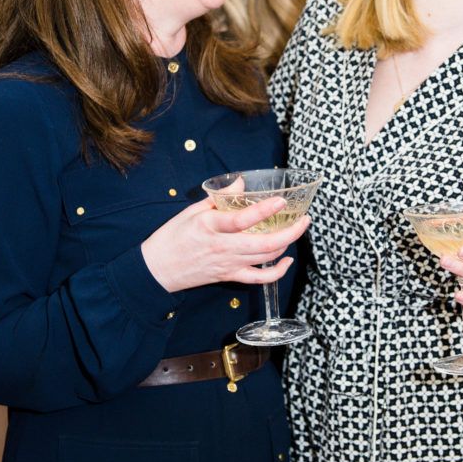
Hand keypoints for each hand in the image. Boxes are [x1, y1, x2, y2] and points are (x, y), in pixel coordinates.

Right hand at [141, 194, 309, 292]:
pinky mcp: (230, 276)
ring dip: (286, 244)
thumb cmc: (172, 238)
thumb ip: (219, 199)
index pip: (242, 219)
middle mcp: (223, 247)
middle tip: (304, 219)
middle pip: (264, 243)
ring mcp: (228, 264)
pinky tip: (287, 259)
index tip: (281, 201)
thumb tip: (240, 183)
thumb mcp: (191, 211)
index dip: (264, 210)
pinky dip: (277, 271)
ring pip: (266, 258)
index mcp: (210, 226)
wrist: (157, 270)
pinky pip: (259, 278)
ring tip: (297, 230)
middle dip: (290, 232)